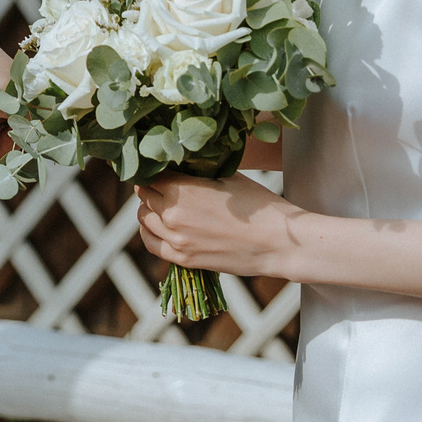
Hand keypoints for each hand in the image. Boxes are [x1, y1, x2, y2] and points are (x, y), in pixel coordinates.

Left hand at [136, 172, 302, 276]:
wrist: (278, 243)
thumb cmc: (257, 206)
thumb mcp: (228, 177)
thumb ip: (198, 171)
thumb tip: (181, 163)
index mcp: (182, 189)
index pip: (151, 174)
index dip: (155, 168)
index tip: (161, 166)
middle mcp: (172, 214)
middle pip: (144, 195)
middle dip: (151, 186)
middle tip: (162, 182)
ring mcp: (176, 239)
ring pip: (144, 218)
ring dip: (149, 208)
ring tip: (161, 202)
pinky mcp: (183, 259)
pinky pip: (151, 242)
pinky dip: (150, 231)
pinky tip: (158, 225)